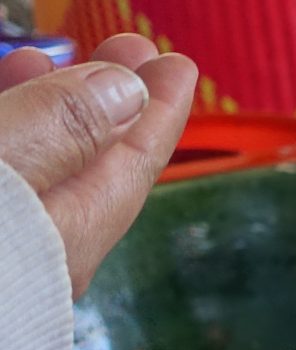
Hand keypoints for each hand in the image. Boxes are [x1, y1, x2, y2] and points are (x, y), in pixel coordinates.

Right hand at [0, 34, 196, 294]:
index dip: (155, 111)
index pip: (130, 165)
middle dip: (110, 99)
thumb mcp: (3, 173)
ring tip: (51, 60)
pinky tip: (4, 98)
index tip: (176, 69)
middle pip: (91, 164)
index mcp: (66, 242)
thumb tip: (127, 94)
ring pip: (40, 166)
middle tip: (130, 49)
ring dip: (49, 109)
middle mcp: (40, 252)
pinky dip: (10, 130)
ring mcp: (10, 247)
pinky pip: (7, 176)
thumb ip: (60, 133)